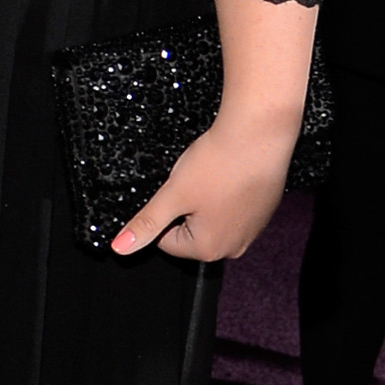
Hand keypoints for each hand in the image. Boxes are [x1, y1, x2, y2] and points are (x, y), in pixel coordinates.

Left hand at [110, 111, 299, 263]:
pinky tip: (228, 176)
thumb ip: (146, 224)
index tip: (176, 192)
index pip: (166, 241)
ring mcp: (252, 230)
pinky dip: (225, 193)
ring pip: (210, 218)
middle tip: (195, 183)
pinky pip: (231, 208)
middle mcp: (235, 246)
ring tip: (212, 178)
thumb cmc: (219, 164)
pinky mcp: (263, 212)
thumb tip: (121, 248)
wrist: (258, 135)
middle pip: (189, 232)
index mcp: (210, 249)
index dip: (164, 212)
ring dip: (204, 200)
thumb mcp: (172, 194)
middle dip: (185, 207)